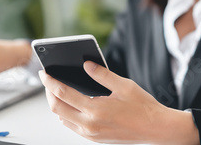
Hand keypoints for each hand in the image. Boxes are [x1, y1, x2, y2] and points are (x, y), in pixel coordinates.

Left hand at [39, 61, 199, 143]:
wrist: (157, 129)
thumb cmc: (143, 108)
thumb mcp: (124, 85)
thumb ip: (102, 74)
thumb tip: (86, 64)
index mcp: (95, 110)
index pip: (62, 93)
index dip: (50, 82)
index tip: (43, 73)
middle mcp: (89, 125)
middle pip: (56, 108)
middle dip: (49, 93)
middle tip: (48, 80)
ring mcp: (90, 134)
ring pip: (62, 118)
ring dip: (56, 104)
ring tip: (58, 89)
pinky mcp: (93, 138)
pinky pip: (71, 126)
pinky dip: (65, 114)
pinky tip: (70, 103)